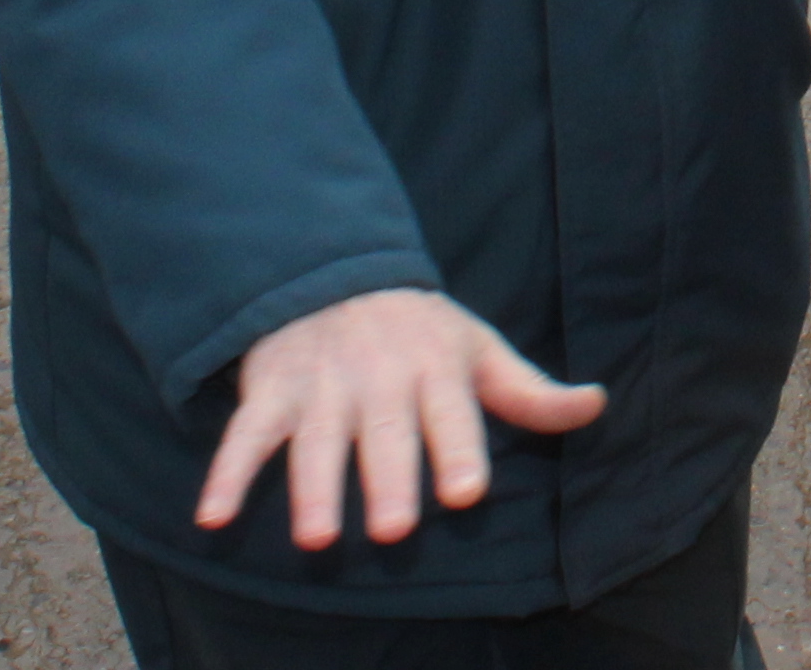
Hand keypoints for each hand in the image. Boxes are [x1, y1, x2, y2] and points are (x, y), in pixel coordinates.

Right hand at [196, 287, 605, 549]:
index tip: (465, 493)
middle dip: (388, 480)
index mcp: (436, 370)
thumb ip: (531, 390)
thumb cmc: (420, 330)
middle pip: (384, 436)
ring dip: (311, 488)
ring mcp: (322, 385)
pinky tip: (213, 518)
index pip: (452, 416)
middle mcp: (379, 379)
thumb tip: (597, 404)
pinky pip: (245, 435)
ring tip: (316, 539)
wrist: (333, 272)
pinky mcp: (272, 392)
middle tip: (392, 530)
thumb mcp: (479, 348)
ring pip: (316, 442)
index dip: (459, 453)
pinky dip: (226, 474)